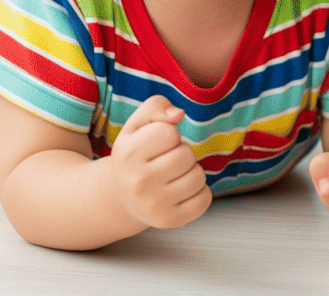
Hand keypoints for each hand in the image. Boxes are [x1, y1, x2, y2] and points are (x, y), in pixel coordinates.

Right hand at [110, 95, 211, 228]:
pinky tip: (181, 190)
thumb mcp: (137, 124)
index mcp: (128, 154)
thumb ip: (156, 106)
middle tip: (166, 160)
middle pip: (186, 155)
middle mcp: (138, 183)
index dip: (169, 134)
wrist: (123, 195)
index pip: (169, 132)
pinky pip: (204, 199)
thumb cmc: (136, 153)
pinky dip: (199, 192)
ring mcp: (154, 206)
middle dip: (182, 152)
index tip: (157, 143)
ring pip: (198, 176)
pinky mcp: (170, 221)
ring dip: (191, 171)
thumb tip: (178, 115)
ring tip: (173, 175)